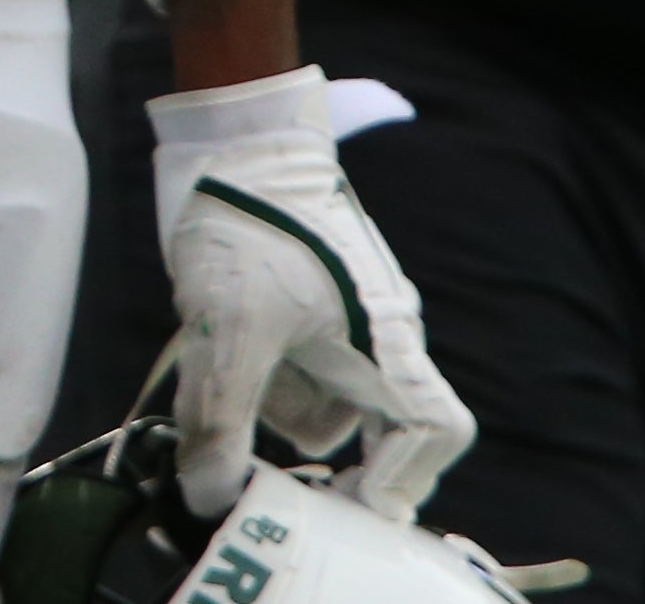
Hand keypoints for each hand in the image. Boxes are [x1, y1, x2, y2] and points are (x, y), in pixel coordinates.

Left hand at [154, 67, 474, 518]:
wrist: (234, 143)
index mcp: (386, 343)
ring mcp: (347, 321)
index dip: (400, 479)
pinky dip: (261, 374)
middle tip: (252, 464)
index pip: (433, 431)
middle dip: (307, 445)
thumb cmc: (252, 224)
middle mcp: (379, 337)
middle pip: (368, 430)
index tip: (345, 501)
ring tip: (218, 372)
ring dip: (273, 404)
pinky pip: (296, 366)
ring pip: (320, 400)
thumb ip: (222, 419)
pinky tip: (218, 350)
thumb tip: (211, 494)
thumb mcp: (230, 329)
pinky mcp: (311, 307)